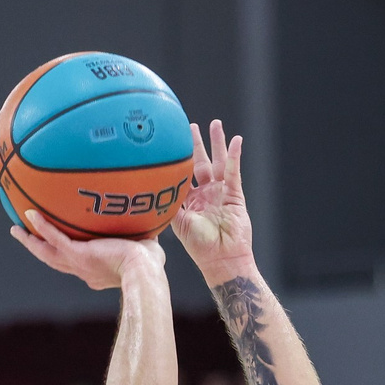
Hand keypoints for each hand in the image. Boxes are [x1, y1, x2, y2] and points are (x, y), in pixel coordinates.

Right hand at [9, 207, 164, 290]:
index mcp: (97, 272)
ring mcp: (79, 264)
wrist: (144, 271)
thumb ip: (143, 236)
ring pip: (47, 253)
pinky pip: (55, 238)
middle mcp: (84, 271)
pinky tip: (29, 213)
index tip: (61, 247)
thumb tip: (152, 220)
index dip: (67, 256)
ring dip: (31, 242)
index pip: (78, 264)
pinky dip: (42, 226)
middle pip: (54, 260)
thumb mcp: (145, 247)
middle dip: (39, 250)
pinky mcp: (79, 254)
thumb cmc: (150, 265)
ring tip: (16, 229)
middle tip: (24, 238)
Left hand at [169, 120, 251, 282]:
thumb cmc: (199, 247)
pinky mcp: (235, 195)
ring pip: (218, 162)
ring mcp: (221, 193)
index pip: (183, 174)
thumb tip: (149, 188)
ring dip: (217, 143)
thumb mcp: (177, 223)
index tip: (170, 141)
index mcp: (190, 201)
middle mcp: (205, 194)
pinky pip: (234, 171)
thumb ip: (167, 204)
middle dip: (195, 144)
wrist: (221, 259)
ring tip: (215, 124)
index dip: (178, 159)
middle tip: (189, 125)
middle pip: (200, 163)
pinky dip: (234, 156)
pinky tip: (235, 141)